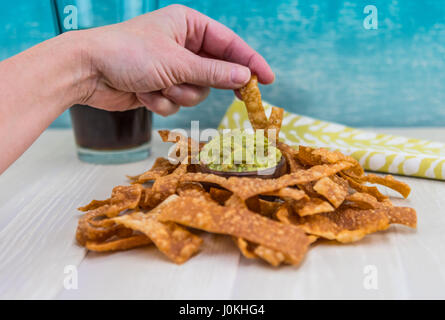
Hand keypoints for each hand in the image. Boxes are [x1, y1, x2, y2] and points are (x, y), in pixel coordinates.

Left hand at [78, 4, 273, 115]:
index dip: (250, 61)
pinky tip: (143, 93)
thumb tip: (245, 77)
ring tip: (158, 85)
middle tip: (243, 96)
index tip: (268, 79)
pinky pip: (176, 102)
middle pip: (215, 71)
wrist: (87, 71)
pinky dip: (162, 102)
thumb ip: (213, 72)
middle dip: (212, 83)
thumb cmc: (128, 54)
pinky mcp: (160, 87)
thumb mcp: (177, 62)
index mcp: (188, 25)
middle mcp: (182, 45)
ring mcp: (171, 68)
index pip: (228, 43)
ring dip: (179, 94)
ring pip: (196, 92)